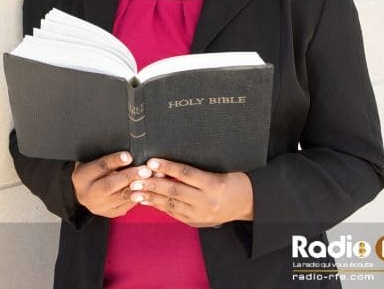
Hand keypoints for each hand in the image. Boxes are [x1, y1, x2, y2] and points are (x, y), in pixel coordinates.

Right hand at [71, 151, 154, 217]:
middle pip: (110, 185)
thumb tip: (129, 154)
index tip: (128, 156)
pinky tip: (149, 189)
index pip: (99, 167)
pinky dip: (139, 196)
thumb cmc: (91, 171)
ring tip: (151, 179)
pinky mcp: (110, 213)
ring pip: (121, 197)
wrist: (83, 192)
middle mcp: (89, 194)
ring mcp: (99, 206)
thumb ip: (108, 159)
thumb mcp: (92, 161)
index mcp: (82, 177)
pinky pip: (127, 205)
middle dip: (130, 177)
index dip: (114, 161)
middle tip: (145, 170)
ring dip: (139, 187)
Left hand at [127, 158, 253, 227]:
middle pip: (175, 191)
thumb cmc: (233, 181)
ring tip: (135, 192)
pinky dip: (159, 206)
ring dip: (151, 198)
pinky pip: (174, 213)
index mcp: (214, 184)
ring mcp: (201, 214)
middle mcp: (207, 201)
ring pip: (172, 204)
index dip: (168, 167)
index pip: (186, 173)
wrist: (248, 203)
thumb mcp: (218, 172)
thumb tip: (166, 166)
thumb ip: (194, 171)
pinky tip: (147, 200)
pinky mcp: (197, 222)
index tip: (151, 161)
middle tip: (135, 179)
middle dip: (153, 185)